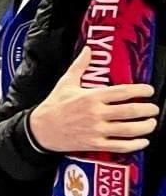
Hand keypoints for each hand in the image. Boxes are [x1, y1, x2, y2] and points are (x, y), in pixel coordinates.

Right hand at [29, 46, 157, 152]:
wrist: (40, 129)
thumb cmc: (53, 105)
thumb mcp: (65, 82)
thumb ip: (80, 66)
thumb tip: (88, 50)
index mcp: (91, 96)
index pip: (123, 92)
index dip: (140, 91)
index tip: (149, 90)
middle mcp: (96, 113)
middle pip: (130, 111)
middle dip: (148, 110)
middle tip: (154, 108)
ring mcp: (96, 130)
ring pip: (129, 130)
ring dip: (145, 127)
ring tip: (151, 123)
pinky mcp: (94, 144)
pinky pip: (120, 146)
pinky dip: (135, 145)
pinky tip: (142, 141)